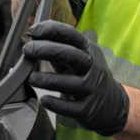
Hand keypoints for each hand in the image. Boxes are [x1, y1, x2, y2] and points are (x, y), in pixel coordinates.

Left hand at [23, 21, 128, 136]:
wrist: (112, 105)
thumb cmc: (87, 77)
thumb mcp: (78, 58)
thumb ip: (59, 48)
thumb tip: (33, 36)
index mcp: (89, 50)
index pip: (71, 35)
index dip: (50, 30)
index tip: (32, 31)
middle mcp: (92, 67)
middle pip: (70, 55)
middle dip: (46, 50)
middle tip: (27, 50)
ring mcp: (92, 88)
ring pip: (71, 83)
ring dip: (48, 80)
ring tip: (31, 78)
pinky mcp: (89, 109)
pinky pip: (72, 107)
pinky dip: (57, 104)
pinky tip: (44, 100)